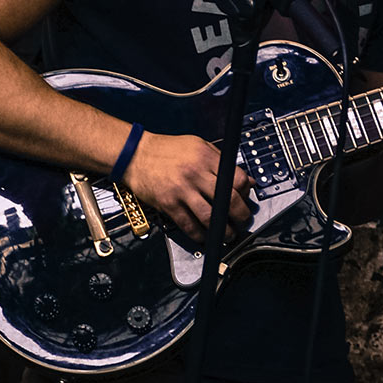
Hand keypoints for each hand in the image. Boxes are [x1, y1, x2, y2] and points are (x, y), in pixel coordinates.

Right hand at [121, 131, 252, 242]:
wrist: (135, 154)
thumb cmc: (167, 150)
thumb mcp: (198, 146)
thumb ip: (222, 162)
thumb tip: (247, 181)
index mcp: (205, 157)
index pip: (237, 179)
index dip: (245, 193)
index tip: (244, 200)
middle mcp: (195, 173)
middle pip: (228, 200)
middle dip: (240, 216)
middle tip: (242, 221)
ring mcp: (181, 190)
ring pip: (210, 217)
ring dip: (223, 231)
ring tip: (227, 234)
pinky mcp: (168, 204)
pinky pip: (189, 225)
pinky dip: (200, 235)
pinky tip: (205, 236)